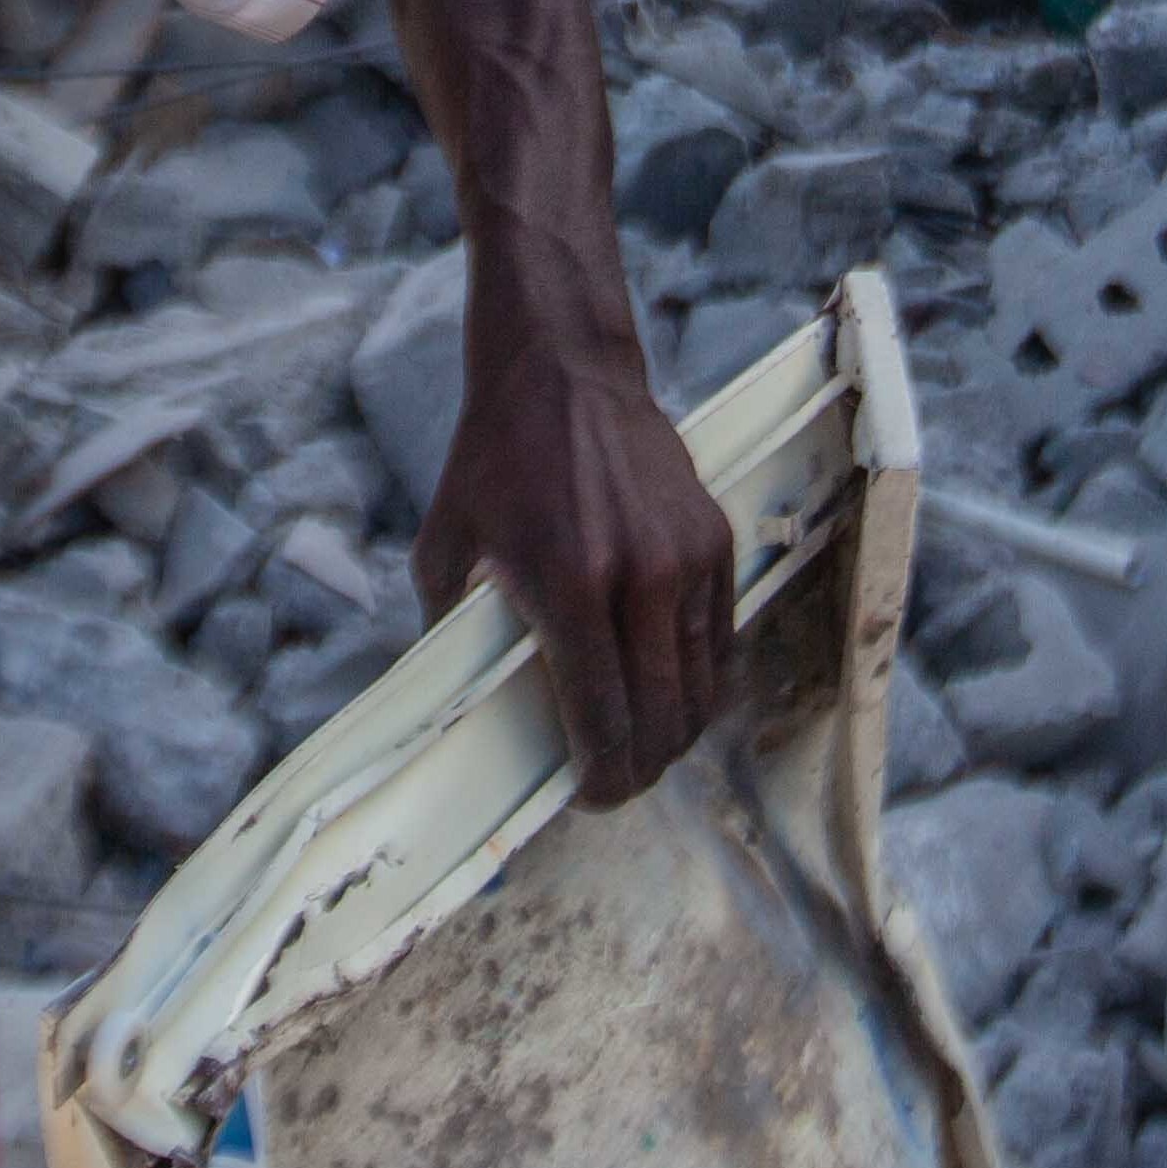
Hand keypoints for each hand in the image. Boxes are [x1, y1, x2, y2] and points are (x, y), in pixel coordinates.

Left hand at [414, 329, 737, 806]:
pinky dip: (700, 679)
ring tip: (643, 743)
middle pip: (662, 722)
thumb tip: (452, 703)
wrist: (564, 370)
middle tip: (615, 781)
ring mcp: (686, 559)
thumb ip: (449, 631)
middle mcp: (640, 580)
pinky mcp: (714, 540)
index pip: (604, 722)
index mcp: (570, 588)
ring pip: (701, 690)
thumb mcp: (446, 547)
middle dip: (639, 770)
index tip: (587, 797)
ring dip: (674, 732)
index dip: (600, 780)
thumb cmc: (494, 459)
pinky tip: (669, 688)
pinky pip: (720, 641)